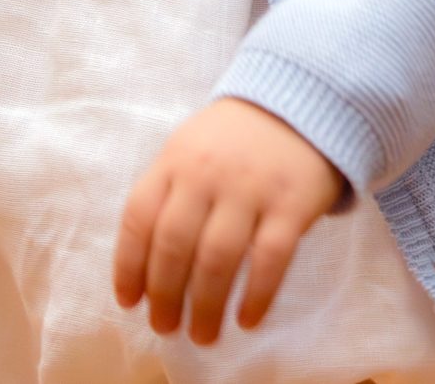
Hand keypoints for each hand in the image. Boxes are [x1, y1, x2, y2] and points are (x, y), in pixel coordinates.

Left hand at [112, 98, 346, 344]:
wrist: (306, 99)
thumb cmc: (238, 136)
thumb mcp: (191, 146)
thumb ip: (169, 192)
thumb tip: (144, 266)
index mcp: (174, 160)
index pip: (138, 218)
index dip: (128, 266)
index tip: (129, 302)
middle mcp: (207, 174)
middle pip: (174, 246)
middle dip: (164, 296)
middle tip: (165, 328)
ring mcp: (250, 188)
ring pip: (217, 259)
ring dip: (205, 306)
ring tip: (202, 335)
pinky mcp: (292, 204)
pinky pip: (269, 259)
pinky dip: (255, 296)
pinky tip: (246, 320)